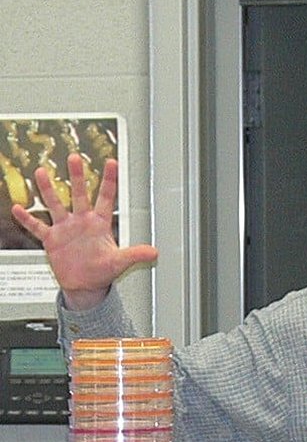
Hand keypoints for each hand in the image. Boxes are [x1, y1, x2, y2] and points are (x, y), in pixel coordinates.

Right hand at [11, 153, 157, 309]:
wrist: (85, 285)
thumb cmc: (103, 271)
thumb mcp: (120, 262)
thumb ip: (135, 254)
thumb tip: (154, 252)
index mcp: (100, 223)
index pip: (106, 197)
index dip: (109, 180)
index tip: (112, 161)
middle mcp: (82, 221)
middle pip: (80, 194)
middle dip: (77, 177)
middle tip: (74, 157)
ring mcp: (66, 228)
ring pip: (56, 204)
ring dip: (49, 190)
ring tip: (42, 172)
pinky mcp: (51, 240)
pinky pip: (37, 226)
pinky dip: (27, 219)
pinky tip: (18, 208)